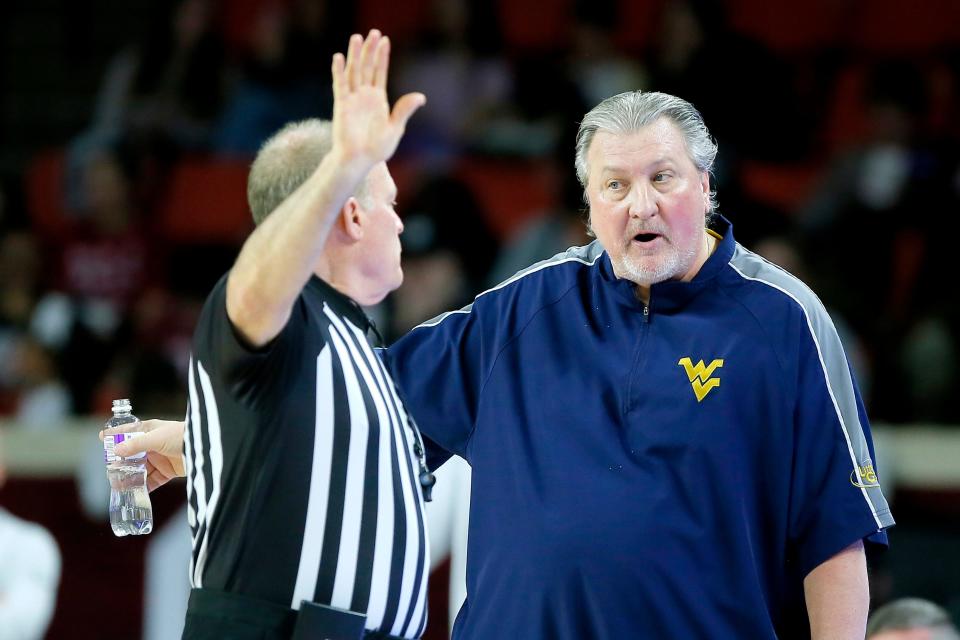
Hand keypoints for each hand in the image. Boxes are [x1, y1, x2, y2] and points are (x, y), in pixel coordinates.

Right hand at [101, 419, 186, 491]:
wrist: (205, 448)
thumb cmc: (181, 436)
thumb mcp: (156, 438)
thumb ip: (136, 445)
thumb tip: (117, 450)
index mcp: (150, 430)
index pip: (129, 431)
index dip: (116, 434)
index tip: (101, 438)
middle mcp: (154, 444)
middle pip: (133, 455)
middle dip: (121, 463)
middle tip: (109, 472)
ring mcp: (161, 458)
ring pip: (141, 469)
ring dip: (131, 477)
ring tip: (118, 486)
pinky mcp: (169, 471)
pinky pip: (153, 480)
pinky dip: (144, 487)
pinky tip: (135, 493)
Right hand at [331, 29, 424, 166]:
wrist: (359, 160)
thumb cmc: (377, 148)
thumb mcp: (395, 128)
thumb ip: (404, 110)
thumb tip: (421, 96)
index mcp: (378, 100)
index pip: (380, 72)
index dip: (382, 57)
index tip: (385, 41)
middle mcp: (364, 96)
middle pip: (367, 67)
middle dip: (370, 50)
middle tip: (374, 32)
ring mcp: (352, 99)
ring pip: (354, 72)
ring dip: (355, 55)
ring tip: (357, 37)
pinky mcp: (342, 105)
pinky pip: (340, 85)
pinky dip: (339, 71)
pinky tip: (339, 57)